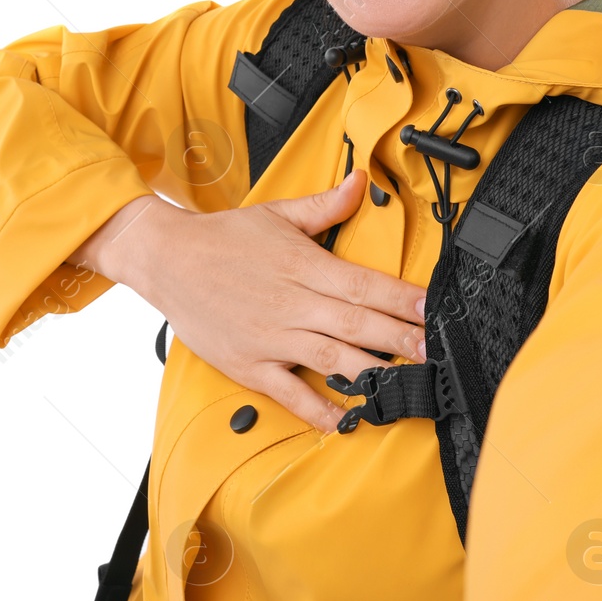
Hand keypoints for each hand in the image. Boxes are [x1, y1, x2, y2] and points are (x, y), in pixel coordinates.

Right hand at [76, 171, 427, 433]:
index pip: (364, 284)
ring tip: (405, 385)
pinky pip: (289, 392)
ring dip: (370, 373)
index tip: (432, 308)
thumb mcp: (278, 213)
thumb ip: (326, 205)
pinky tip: (344, 421)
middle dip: (401, 339)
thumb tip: (361, 180)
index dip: (402, 298)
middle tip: (434, 351)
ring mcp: (271, 337)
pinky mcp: (250, 364)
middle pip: (357, 324)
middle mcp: (292, 303)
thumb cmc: (223, 238)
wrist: (167, 259)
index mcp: (303, 265)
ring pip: (331, 359)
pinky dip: (316, 409)